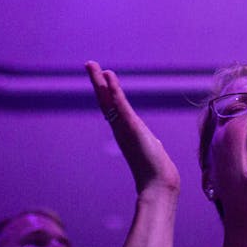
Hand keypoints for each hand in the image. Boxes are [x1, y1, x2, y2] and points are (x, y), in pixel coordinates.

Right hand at [86, 61, 179, 195]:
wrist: (158, 183)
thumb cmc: (155, 170)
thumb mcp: (151, 151)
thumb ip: (149, 145)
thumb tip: (154, 144)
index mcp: (124, 130)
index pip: (112, 106)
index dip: (105, 90)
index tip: (101, 75)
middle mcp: (120, 128)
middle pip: (105, 100)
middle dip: (97, 81)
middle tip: (89, 63)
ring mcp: (124, 128)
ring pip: (109, 100)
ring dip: (101, 81)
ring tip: (93, 65)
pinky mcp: (132, 128)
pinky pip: (121, 106)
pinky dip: (114, 91)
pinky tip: (109, 77)